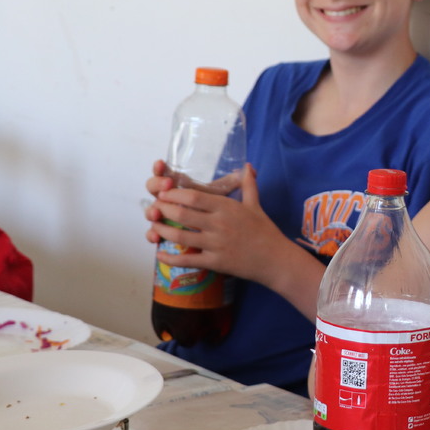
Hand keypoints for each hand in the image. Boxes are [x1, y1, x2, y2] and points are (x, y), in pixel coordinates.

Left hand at [145, 163, 282, 284]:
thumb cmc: (265, 231)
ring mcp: (216, 244)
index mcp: (227, 208)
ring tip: (153, 227)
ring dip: (162, 231)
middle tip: (154, 207)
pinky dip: (170, 258)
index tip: (164, 193)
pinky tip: (160, 255)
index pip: (194, 196)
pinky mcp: (215, 262)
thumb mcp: (256, 205)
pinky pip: (188, 260)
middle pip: (182, 214)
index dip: (174, 194)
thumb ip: (248, 185)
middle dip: (164, 209)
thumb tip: (247, 166)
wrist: (276, 260)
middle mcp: (219, 224)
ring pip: (180, 236)